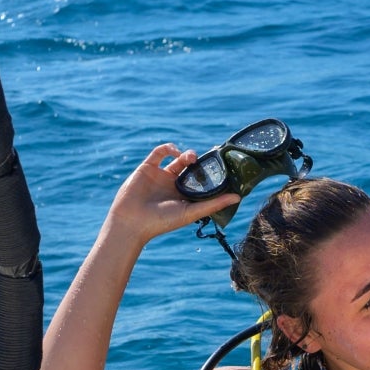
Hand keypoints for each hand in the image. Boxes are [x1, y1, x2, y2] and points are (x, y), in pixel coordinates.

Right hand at [104, 143, 239, 247]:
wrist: (131, 222)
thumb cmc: (161, 222)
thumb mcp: (191, 212)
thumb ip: (213, 204)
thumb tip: (238, 197)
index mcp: (183, 196)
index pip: (201, 181)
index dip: (210, 173)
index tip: (224, 166)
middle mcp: (173, 185)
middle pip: (191, 168)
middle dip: (201, 162)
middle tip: (211, 158)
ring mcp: (160, 175)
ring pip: (177, 158)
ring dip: (187, 155)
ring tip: (192, 159)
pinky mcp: (147, 167)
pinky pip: (159, 152)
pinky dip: (169, 148)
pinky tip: (177, 153)